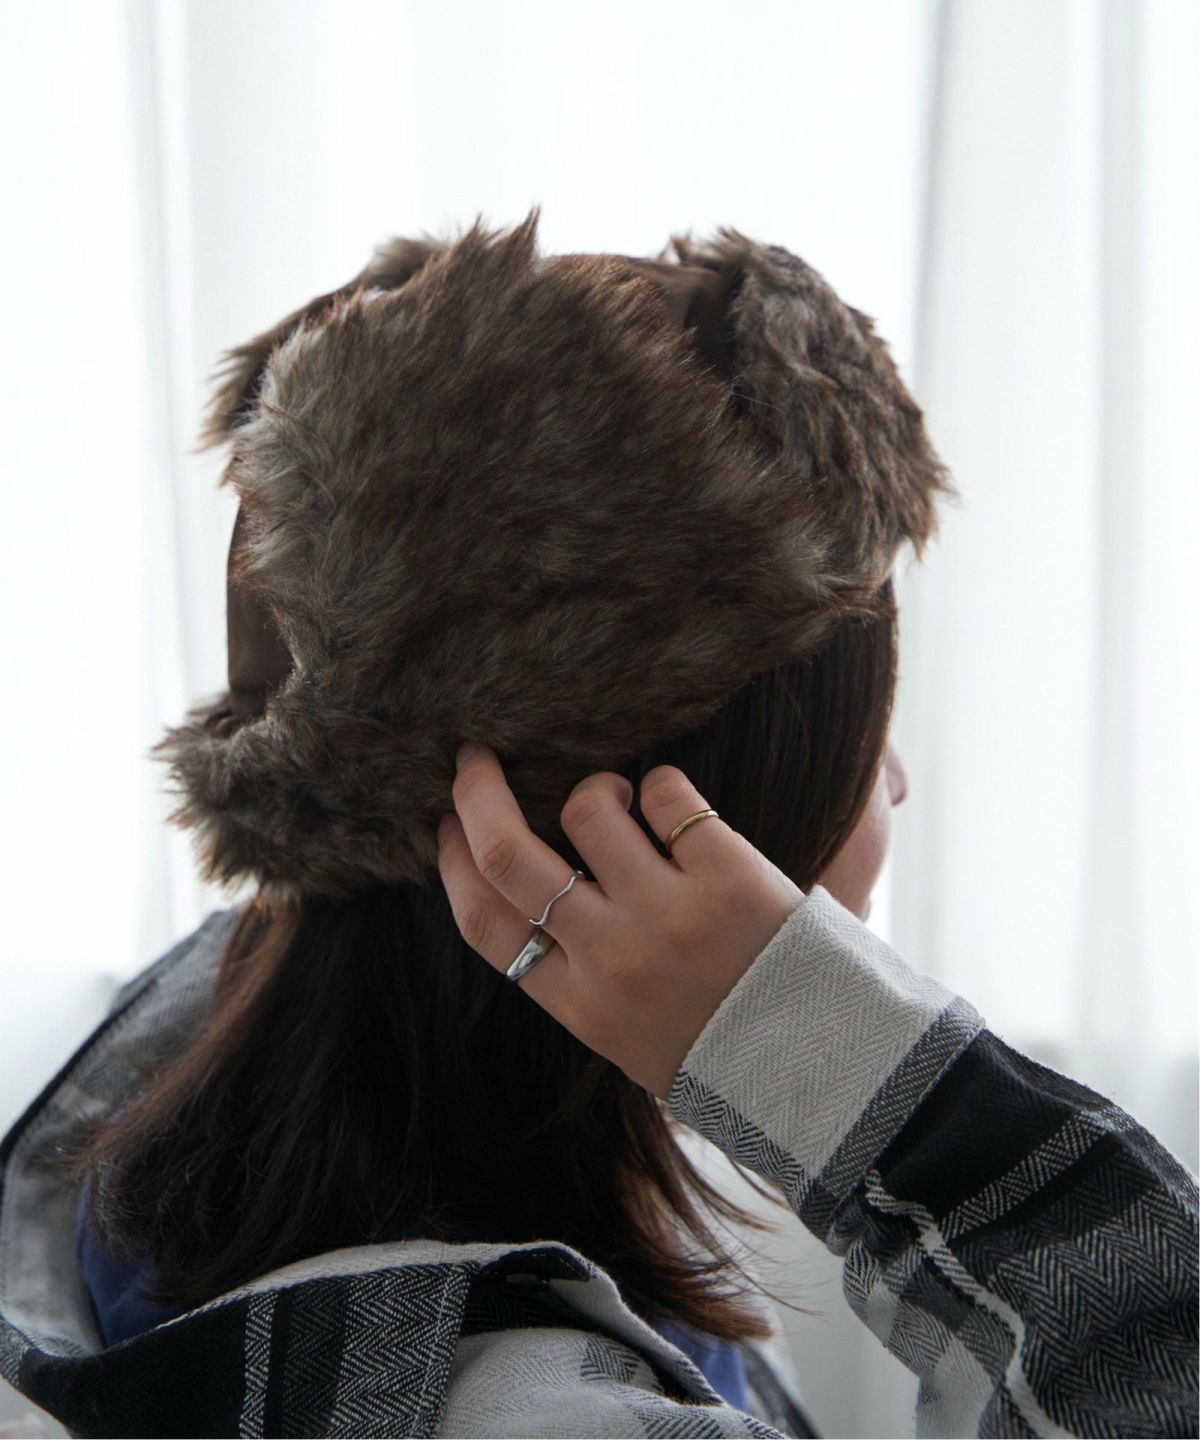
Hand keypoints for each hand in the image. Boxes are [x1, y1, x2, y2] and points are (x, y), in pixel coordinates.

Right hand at [437, 743, 804, 1099]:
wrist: (825, 1073)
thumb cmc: (722, 1051)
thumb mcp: (627, 1037)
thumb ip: (577, 977)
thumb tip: (530, 904)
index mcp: (579, 1003)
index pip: (483, 923)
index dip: (453, 861)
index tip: (446, 824)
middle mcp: (611, 957)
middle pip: (508, 856)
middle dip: (478, 793)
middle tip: (475, 755)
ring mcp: (667, 915)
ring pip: (588, 810)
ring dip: (595, 788)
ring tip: (621, 798)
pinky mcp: (727, 878)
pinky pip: (668, 795)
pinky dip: (663, 786)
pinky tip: (678, 807)